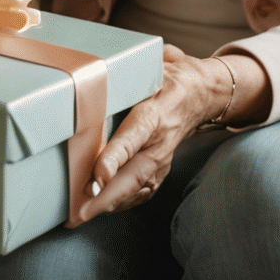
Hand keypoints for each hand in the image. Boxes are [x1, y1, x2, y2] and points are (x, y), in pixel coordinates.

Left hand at [76, 46, 244, 222]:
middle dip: (104, 197)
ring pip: (135, 189)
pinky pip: (140, 193)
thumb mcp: (149, 64)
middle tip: (77, 213)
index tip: (96, 177)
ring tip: (76, 217)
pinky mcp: (161, 170)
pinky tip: (95, 210)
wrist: (202, 93)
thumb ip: (123, 67)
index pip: (133, 137)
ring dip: (107, 205)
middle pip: (133, 175)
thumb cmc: (165, 76)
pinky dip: (118, 203)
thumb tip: (91, 63)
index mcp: (154, 112)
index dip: (115, 158)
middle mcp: (159, 141)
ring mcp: (162, 159)